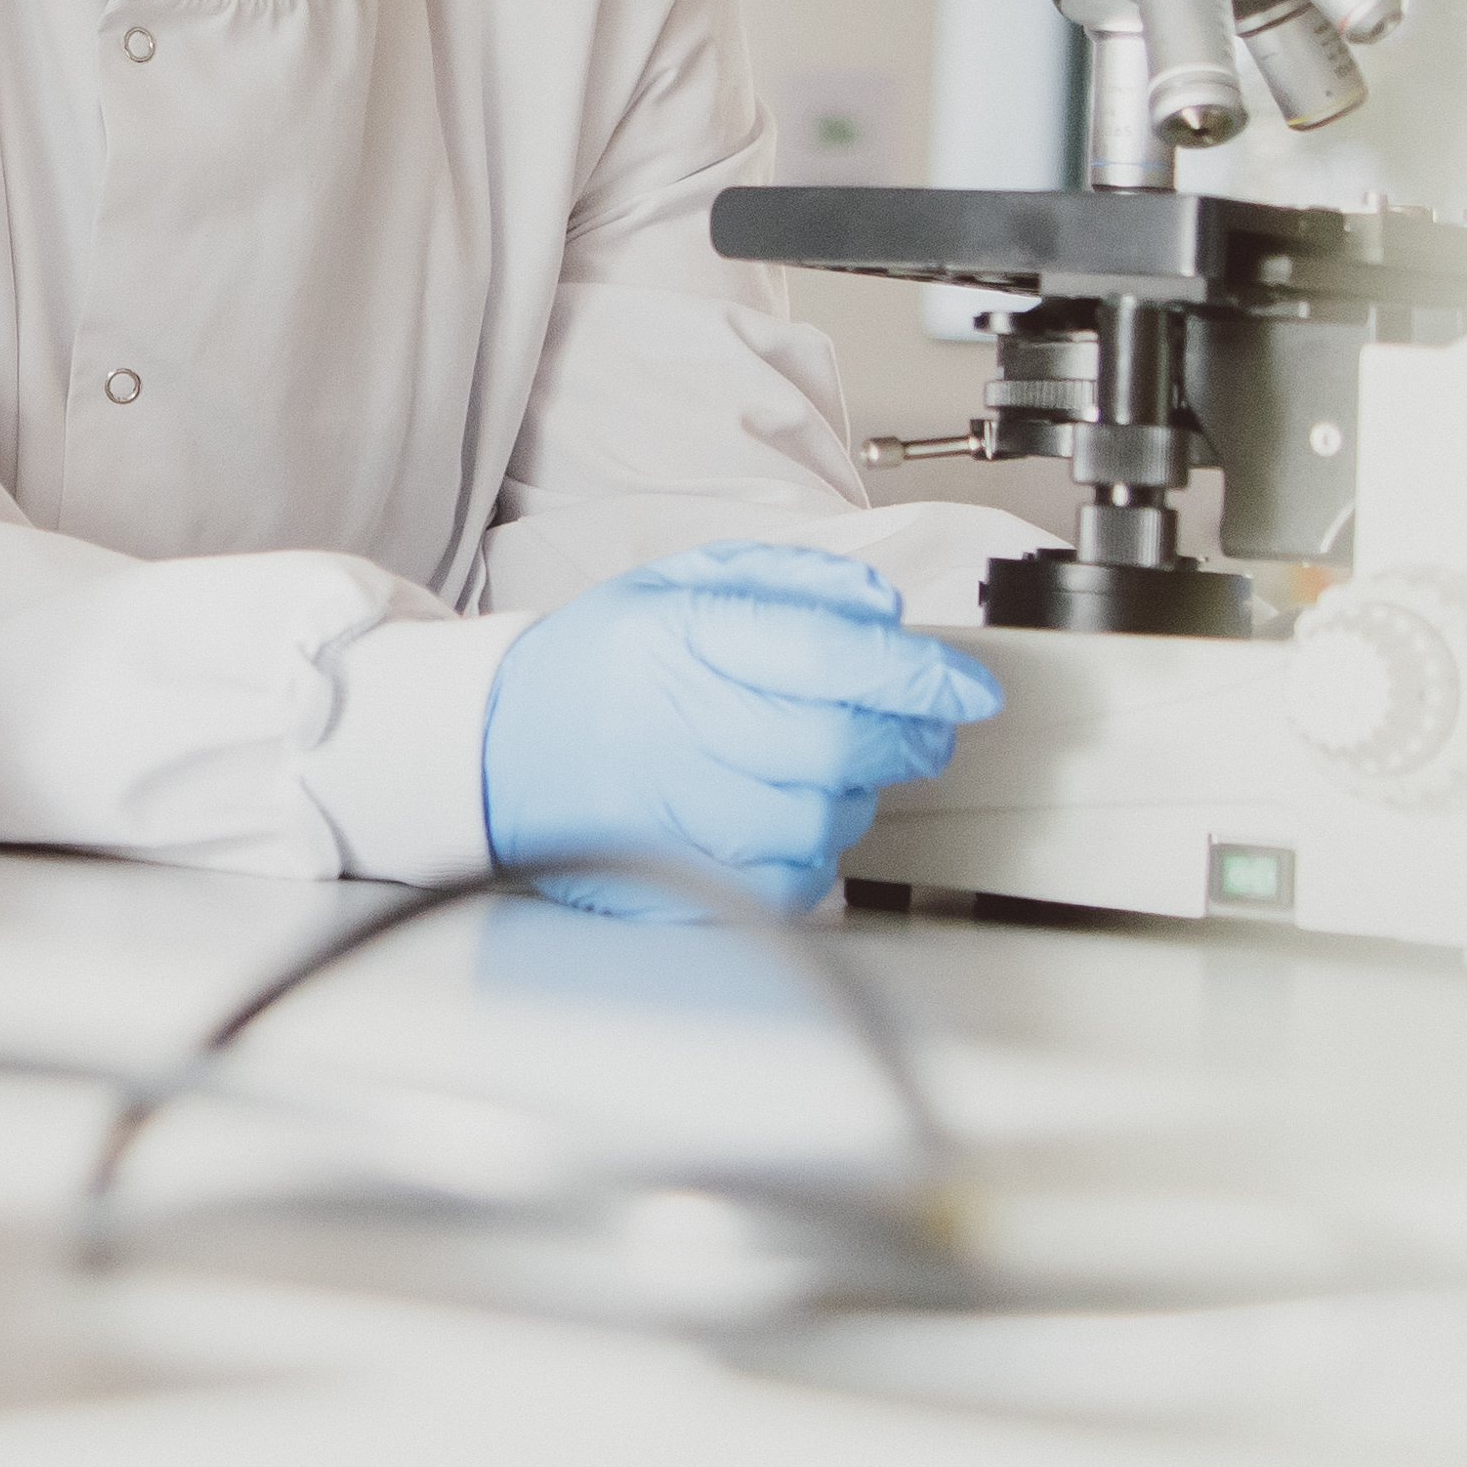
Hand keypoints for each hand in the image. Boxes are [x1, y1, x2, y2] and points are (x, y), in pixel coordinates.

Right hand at [479, 543, 996, 918]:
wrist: (495, 748)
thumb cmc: (598, 666)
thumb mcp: (678, 583)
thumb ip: (788, 581)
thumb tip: (881, 605)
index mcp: (682, 636)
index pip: (826, 655)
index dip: (918, 674)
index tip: (971, 688)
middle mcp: (678, 722)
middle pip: (837, 747)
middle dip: (909, 740)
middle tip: (924, 729)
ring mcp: (673, 810)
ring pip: (821, 821)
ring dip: (856, 797)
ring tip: (828, 770)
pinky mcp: (671, 878)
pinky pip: (786, 885)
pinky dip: (812, 858)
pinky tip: (789, 823)